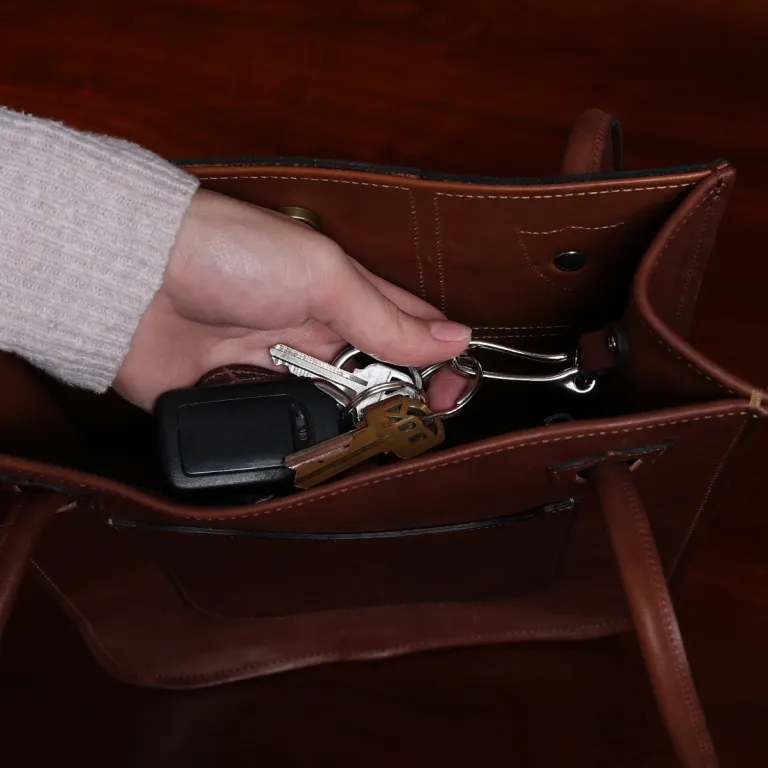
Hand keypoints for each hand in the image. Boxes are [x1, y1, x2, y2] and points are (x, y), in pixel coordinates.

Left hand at [114, 189, 471, 410]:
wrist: (136, 281)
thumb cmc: (230, 254)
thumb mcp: (324, 277)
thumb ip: (386, 317)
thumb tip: (453, 339)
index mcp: (342, 295)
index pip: (408, 331)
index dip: (438, 361)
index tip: (456, 390)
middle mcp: (315, 336)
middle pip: (376, 380)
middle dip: (402, 404)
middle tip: (419, 425)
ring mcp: (278, 371)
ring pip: (335, 413)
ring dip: (359, 430)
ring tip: (381, 445)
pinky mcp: (239, 402)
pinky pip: (282, 432)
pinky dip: (307, 445)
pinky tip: (330, 456)